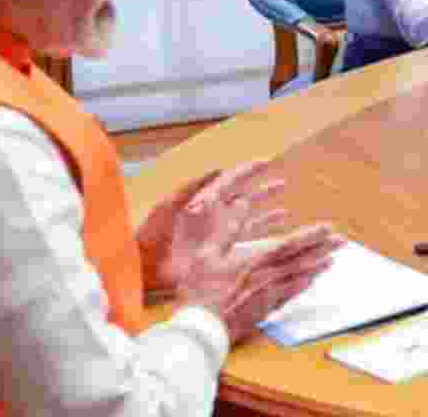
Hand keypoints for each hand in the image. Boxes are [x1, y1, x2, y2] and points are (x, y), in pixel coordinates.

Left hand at [137, 159, 288, 295]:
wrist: (142, 267)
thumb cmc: (152, 235)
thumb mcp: (168, 206)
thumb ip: (192, 186)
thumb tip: (219, 168)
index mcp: (202, 199)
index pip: (230, 179)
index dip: (248, 169)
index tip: (267, 160)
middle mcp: (213, 214)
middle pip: (243, 197)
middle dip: (262, 190)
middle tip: (283, 182)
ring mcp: (216, 234)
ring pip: (247, 220)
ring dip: (265, 214)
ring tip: (285, 211)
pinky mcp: (217, 252)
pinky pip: (243, 241)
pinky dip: (258, 237)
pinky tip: (269, 241)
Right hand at [176, 215, 343, 343]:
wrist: (202, 328)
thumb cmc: (200, 290)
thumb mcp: (207, 253)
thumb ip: (227, 228)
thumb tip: (239, 202)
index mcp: (255, 261)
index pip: (290, 244)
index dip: (311, 235)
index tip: (329, 227)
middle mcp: (268, 278)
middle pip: (301, 261)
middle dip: (323, 249)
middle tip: (342, 242)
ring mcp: (269, 296)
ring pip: (300, 278)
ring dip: (318, 267)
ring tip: (333, 259)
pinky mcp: (265, 310)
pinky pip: (290, 296)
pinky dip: (303, 287)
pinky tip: (311, 282)